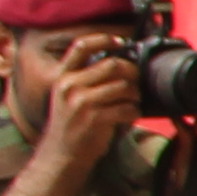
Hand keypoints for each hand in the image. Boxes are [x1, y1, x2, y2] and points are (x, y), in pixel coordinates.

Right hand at [9, 41, 142, 195]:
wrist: (60, 156)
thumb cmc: (71, 126)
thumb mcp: (69, 97)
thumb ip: (87, 79)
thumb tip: (121, 63)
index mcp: (62, 77)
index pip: (81, 46)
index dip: (104, 39)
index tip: (121, 41)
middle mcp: (70, 86)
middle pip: (113, 64)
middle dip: (131, 72)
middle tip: (136, 81)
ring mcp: (82, 102)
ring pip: (124, 86)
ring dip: (135, 94)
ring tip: (132, 101)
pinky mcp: (95, 118)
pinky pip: (127, 107)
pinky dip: (134, 112)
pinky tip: (129, 116)